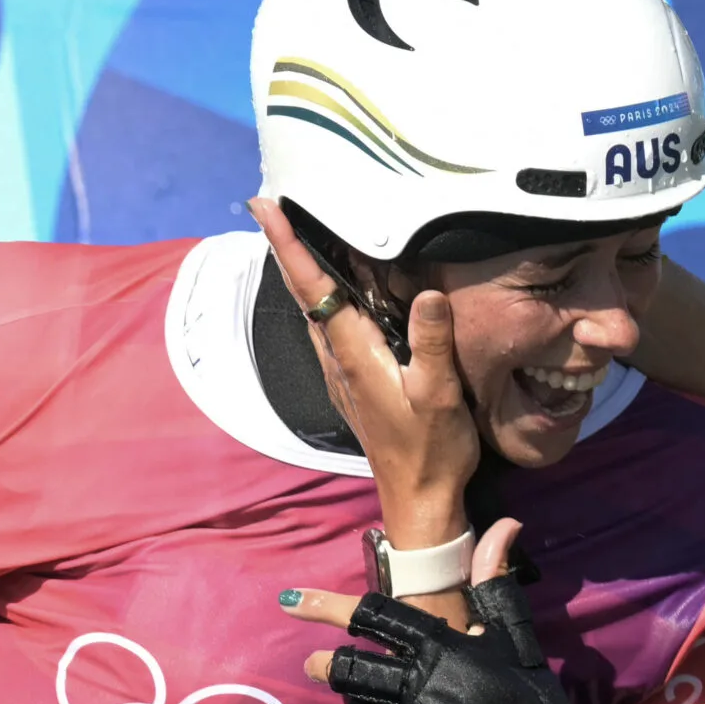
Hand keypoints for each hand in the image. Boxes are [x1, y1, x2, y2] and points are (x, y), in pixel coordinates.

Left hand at [247, 196, 479, 546]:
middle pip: (306, 293)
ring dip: (303, 270)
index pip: (315, 288)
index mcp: (355, 354)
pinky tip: (339, 287)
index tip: (264, 206)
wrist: (419, 500)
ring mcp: (343, 373)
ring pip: (315, 310)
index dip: (288, 245)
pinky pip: (331, 327)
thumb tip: (427, 292)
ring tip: (298, 232)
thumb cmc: (432, 450)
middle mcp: (339, 359)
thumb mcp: (440, 395)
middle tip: (272, 204)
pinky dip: (325, 296)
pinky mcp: (354, 383)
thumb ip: (431, 342)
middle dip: (287, 247)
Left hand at [279, 523, 627, 703]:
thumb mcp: (517, 642)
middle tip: (315, 663)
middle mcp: (420, 693)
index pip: (372, 616)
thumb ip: (496, 585)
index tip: (294, 602)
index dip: (328, 605)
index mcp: (443, 651)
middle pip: (347, 668)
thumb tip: (506, 523)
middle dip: (324, 663)